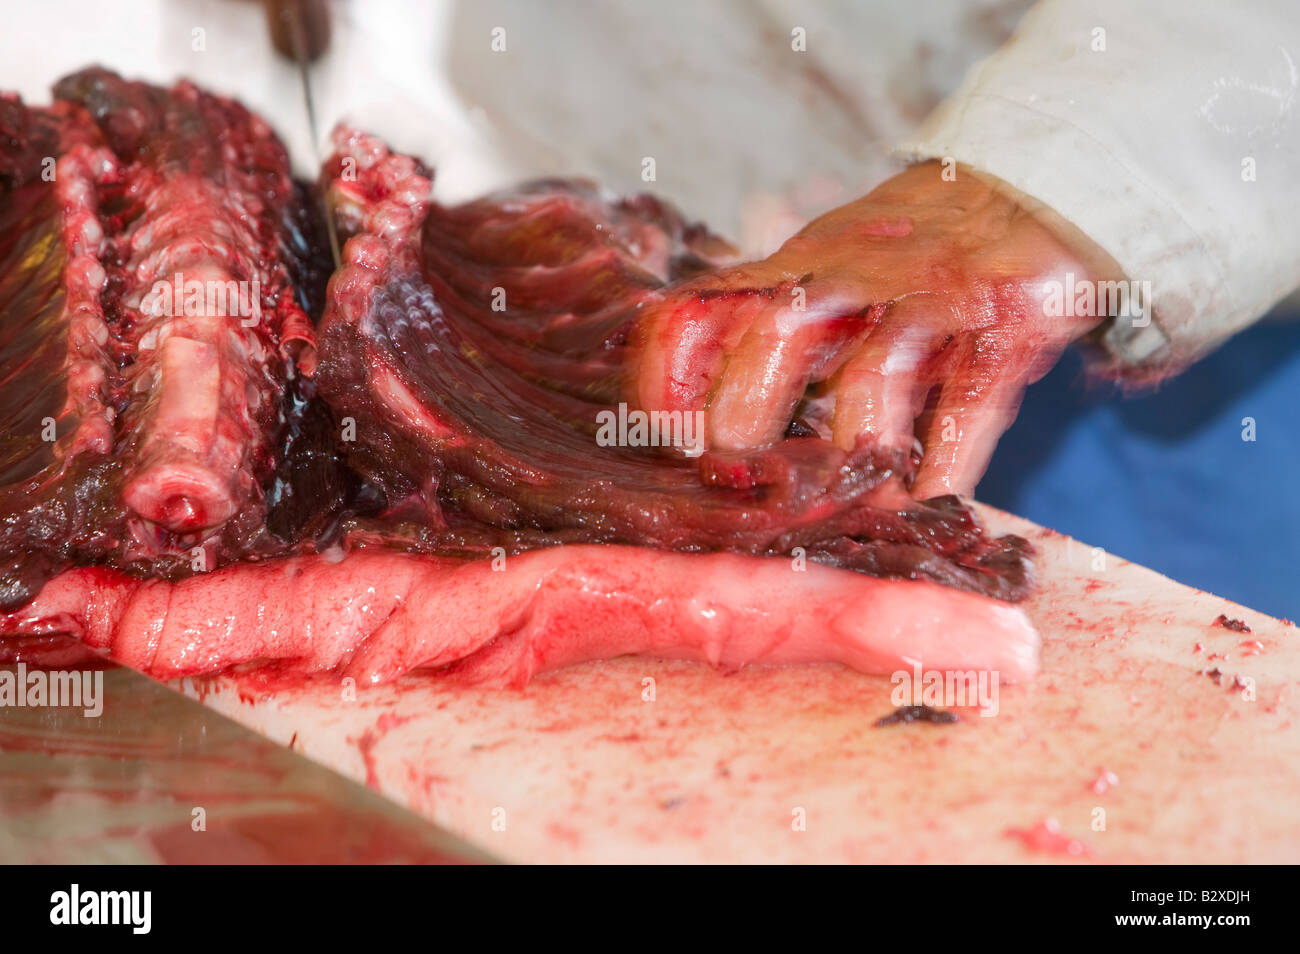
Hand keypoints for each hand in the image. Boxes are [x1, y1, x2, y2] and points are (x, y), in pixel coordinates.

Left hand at [628, 161, 1121, 497]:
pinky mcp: (1003, 322)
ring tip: (854, 513)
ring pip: (872, 376)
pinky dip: (946, 463)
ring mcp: (927, 296)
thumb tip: (697, 435)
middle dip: (747, 422)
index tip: (672, 448)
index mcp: (785, 270)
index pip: (692, 313)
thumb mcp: (816, 277)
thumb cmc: (900, 256)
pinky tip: (930, 501)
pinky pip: (969, 401)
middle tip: (753, 490)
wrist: (1027, 189)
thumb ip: (760, 335)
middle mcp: (846, 276)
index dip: (665, 385)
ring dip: (855, 457)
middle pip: (773, 335)